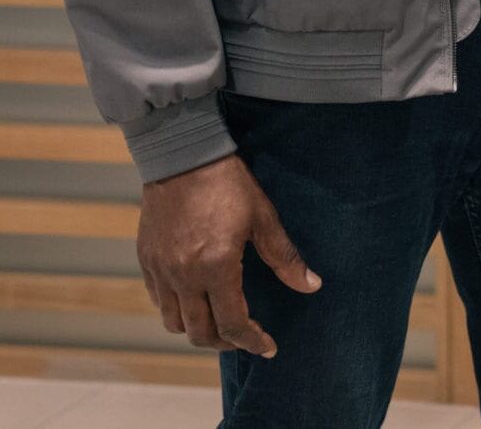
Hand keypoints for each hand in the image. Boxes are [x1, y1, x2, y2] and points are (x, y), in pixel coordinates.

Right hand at [137, 152, 320, 354]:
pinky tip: (195, 298)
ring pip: (174, 322)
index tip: (269, 347)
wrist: (183, 156)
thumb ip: (285, 257)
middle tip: (245, 337)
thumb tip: (311, 285)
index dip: (252, 341)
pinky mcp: (146, 260)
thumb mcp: (263, 217)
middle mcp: (183, 277)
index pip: (233, 323)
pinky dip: (177, 309)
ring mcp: (160, 271)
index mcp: (215, 268)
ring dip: (198, 329)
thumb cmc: (228, 183)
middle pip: (200, 332)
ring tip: (219, 322)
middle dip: (225, 342)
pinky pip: (158, 300)